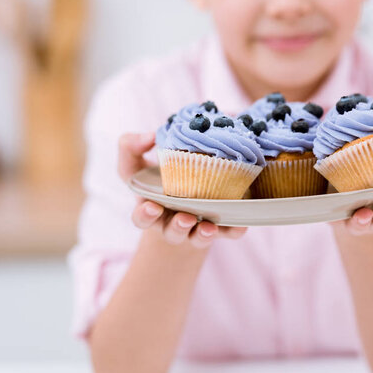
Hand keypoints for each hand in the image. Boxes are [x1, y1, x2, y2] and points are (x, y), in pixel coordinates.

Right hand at [118, 132, 247, 248]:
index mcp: (152, 210)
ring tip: (209, 227)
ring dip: (203, 234)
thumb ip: (132, 146)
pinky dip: (234, 231)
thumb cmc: (158, 177)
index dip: (145, 215)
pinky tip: (240, 226)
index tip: (152, 207)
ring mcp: (197, 227)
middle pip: (173, 232)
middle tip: (186, 218)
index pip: (143, 218)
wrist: (185, 189)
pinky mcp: (220, 227)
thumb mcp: (138, 162)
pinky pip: (228, 233)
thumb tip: (150, 135)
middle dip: (179, 227)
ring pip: (199, 237)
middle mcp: (174, 223)